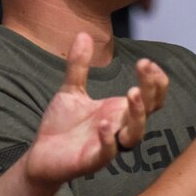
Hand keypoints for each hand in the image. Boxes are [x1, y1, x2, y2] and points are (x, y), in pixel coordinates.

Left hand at [21, 32, 167, 185]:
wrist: (40, 155)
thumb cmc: (61, 126)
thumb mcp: (71, 90)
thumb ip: (78, 66)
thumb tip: (84, 34)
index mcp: (119, 111)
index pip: (150, 97)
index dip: (155, 81)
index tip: (147, 61)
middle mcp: (119, 128)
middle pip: (148, 111)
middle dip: (150, 89)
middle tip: (145, 66)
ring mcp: (108, 145)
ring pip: (134, 135)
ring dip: (137, 115)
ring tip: (132, 94)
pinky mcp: (92, 161)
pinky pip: (107, 153)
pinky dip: (109, 140)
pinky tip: (104, 124)